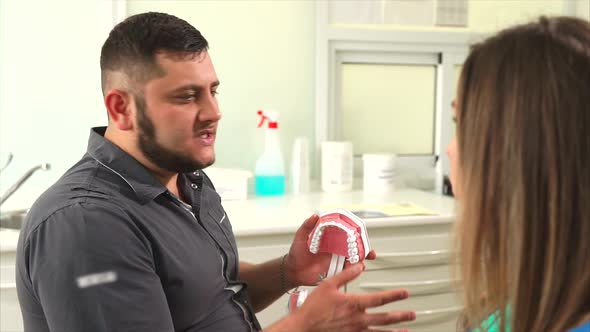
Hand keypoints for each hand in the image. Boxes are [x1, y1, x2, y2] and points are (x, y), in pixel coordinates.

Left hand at [285, 214, 376, 286]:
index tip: (362, 233)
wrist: (294, 271)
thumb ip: (307, 226)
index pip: (346, 233)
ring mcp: (337, 259)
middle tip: (369, 252)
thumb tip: (315, 215)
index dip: (356, 233)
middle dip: (364, 248)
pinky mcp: (336, 270)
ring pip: (354, 258)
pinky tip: (357, 269)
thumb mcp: (300, 237)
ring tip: (363, 262)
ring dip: (362, 260)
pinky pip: (348, 270)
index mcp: (331, 238)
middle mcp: (336, 248)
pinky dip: (355, 269)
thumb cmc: (296, 253)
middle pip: (354, 246)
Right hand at [292, 264, 414, 331]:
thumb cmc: (313, 308)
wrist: (303, 327)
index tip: (405, 293)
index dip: (395, 295)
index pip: (380, 298)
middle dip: (401, 315)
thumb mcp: (328, 285)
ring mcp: (355, 331)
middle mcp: (358, 319)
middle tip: (412, 314)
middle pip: (385, 318)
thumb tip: (359, 266)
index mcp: (354, 304)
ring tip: (405, 331)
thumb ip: (346, 274)